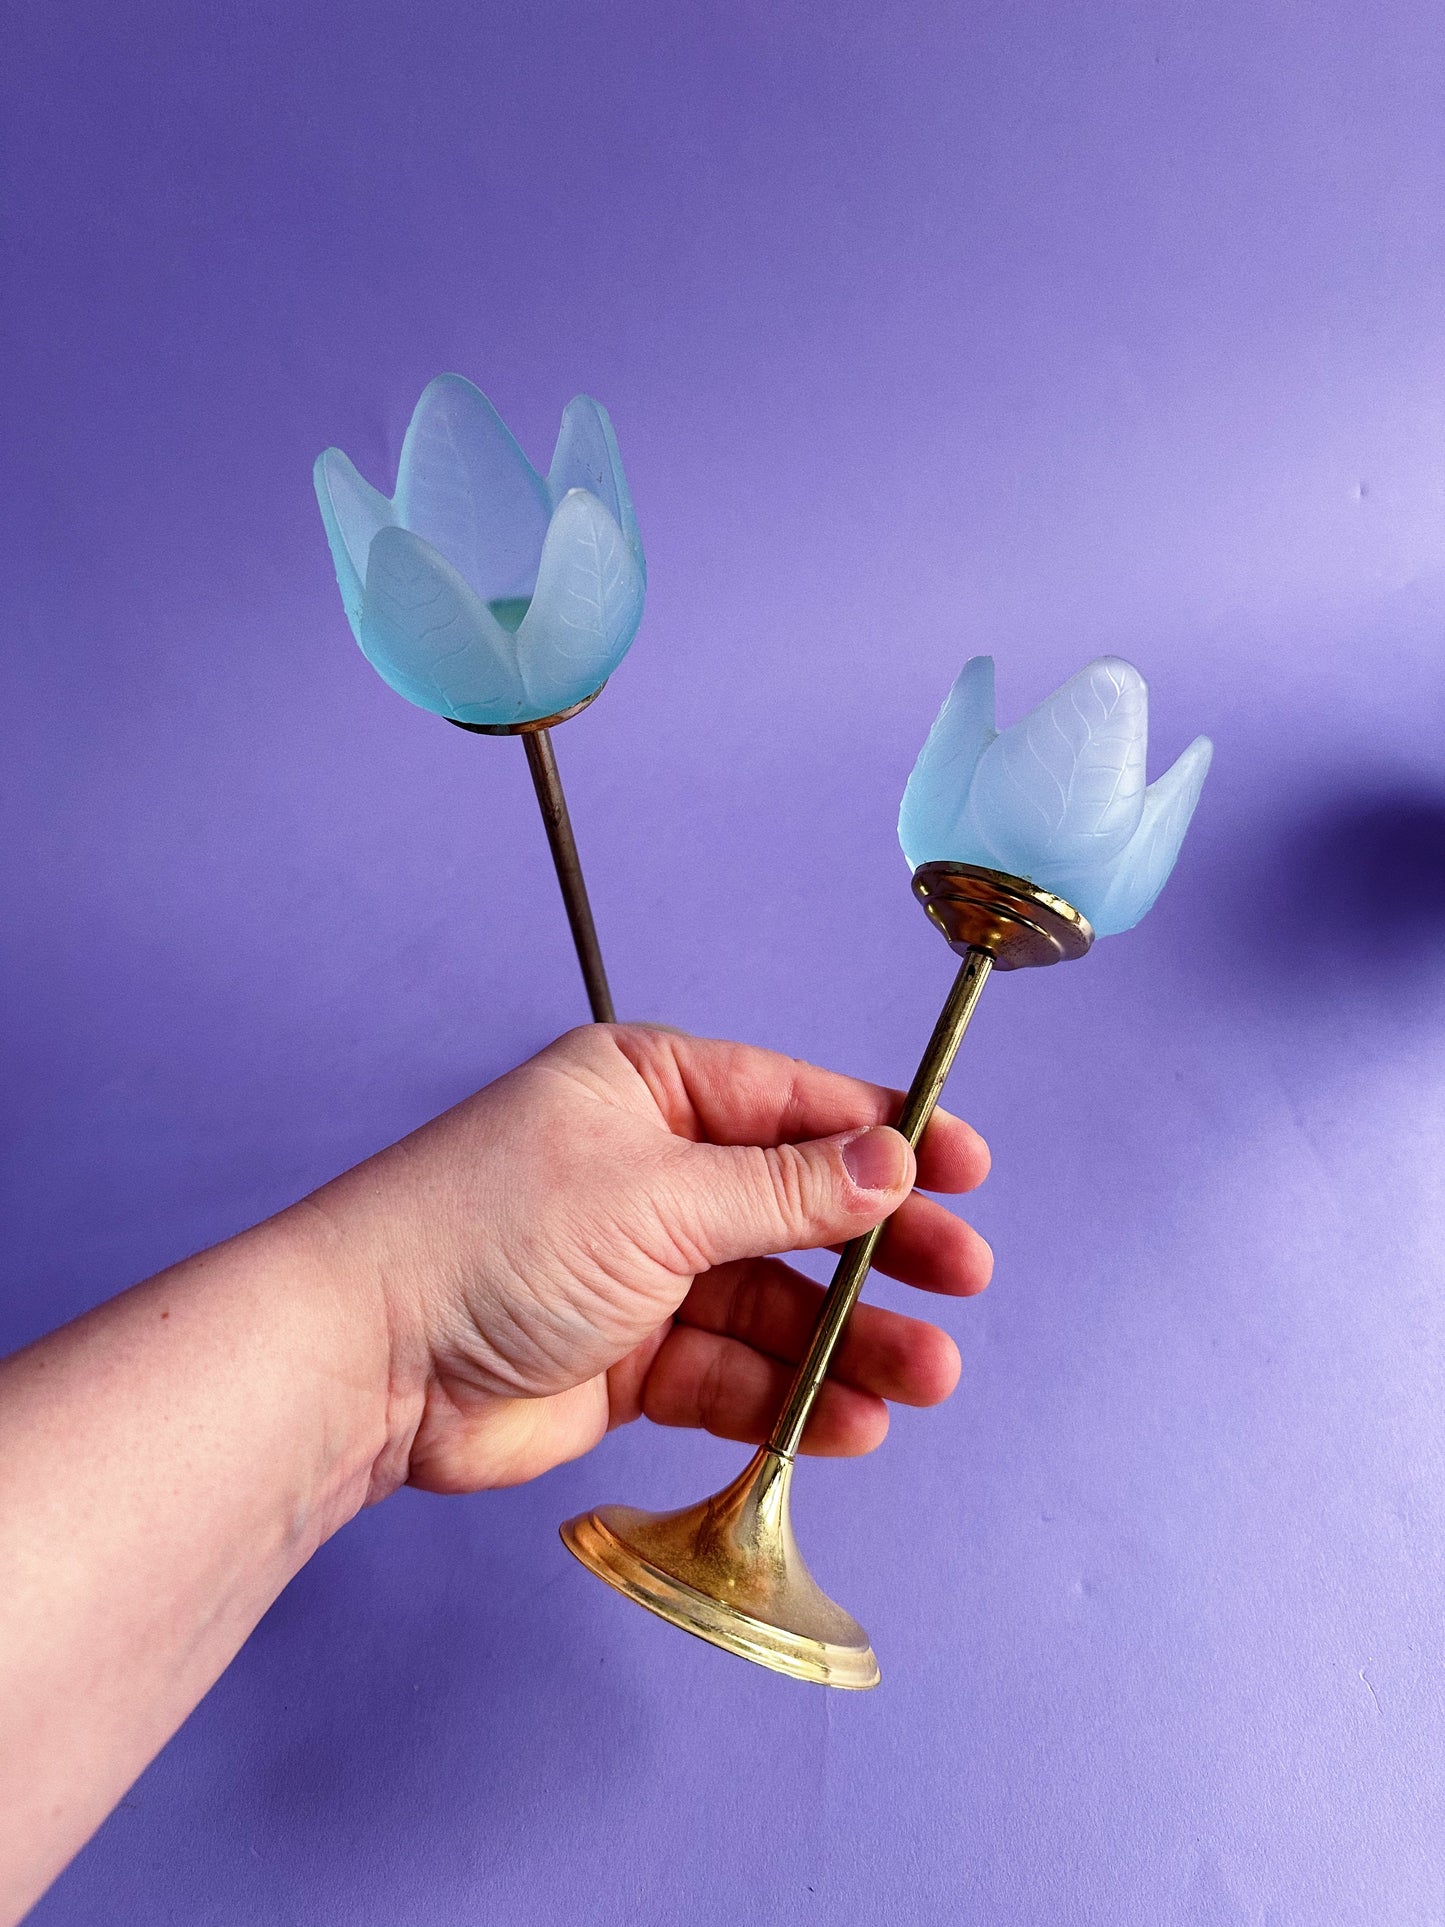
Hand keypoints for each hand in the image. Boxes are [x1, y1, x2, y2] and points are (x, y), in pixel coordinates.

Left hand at [309, 1023, 992, 1493]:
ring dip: (849, 1340)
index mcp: (649, 1091)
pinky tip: (848, 1421)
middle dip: (880, 1248)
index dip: (886, 1137)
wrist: (370, 1359)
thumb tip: (892, 1161)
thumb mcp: (658, 1193)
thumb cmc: (491, 1233)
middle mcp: (651, 1172)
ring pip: (774, 1301)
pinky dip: (789, 1398)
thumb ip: (784, 1189)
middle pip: (797, 1208)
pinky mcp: (630, 1360)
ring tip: (924, 1377)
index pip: (793, 1105)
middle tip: (962, 1280)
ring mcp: (642, 1270)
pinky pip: (731, 1373)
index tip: (967, 1170)